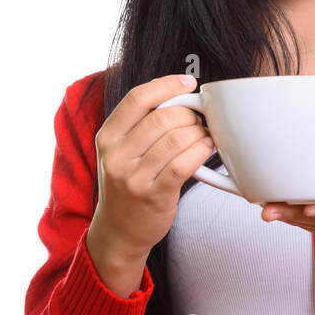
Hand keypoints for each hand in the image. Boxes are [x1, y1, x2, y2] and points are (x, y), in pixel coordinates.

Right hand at [89, 73, 214, 259]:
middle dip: (189, 113)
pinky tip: (207, 148)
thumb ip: (139, 124)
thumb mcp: (120, 152)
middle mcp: (116, 156)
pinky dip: (201, 151)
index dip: (167, 85)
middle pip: (162, 117)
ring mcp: (133, 177)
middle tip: (199, 119)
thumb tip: (174, 90)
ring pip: (175, 139)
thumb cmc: (127, 185)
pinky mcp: (154, 195)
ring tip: (205, 135)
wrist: (118, 232)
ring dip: (198, 132)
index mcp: (107, 137)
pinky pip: (184, 164)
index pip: (137, 98)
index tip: (189, 82)